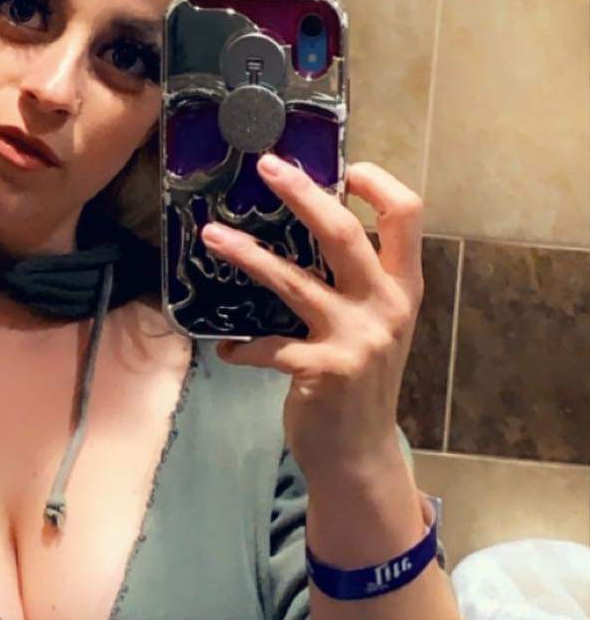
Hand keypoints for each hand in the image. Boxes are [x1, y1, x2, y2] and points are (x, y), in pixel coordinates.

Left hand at [199, 153, 424, 482]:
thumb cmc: (362, 379)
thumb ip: (356, 281)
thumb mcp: (376, 324)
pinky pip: (266, 345)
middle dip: (303, 194)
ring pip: (292, 280)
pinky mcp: (321, 370)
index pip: (407, 216)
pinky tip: (226, 349)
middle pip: (343, 233)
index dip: (379, 184)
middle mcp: (386, 306)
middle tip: (266, 166)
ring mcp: (355, 339)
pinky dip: (239, 346)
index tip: (345, 168)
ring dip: (247, 254)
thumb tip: (307, 223)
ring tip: (212, 235)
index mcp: (404, 287)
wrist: (360, 453)